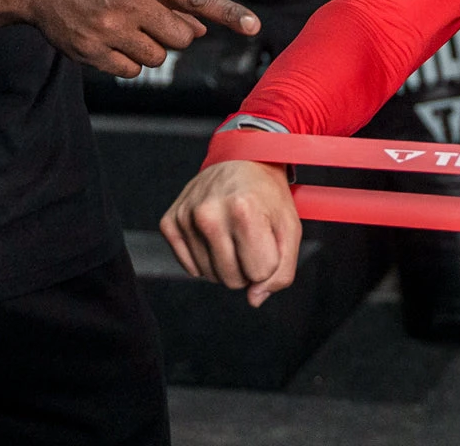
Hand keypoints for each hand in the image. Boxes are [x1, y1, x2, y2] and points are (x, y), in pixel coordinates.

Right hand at [25, 0, 259, 75]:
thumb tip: (200, 28)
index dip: (227, 13)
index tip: (253, 26)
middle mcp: (130, 2)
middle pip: (181, 38)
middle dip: (176, 34)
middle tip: (153, 20)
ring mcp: (110, 29)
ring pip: (157, 57)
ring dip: (150, 48)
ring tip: (125, 26)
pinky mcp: (92, 52)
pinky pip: (131, 71)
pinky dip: (128, 61)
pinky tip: (110, 40)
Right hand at [160, 160, 301, 306]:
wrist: (241, 160)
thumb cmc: (267, 196)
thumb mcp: (289, 228)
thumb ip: (282, 271)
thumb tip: (254, 299)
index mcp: (243, 211)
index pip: (259, 274)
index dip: (268, 261)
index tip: (267, 238)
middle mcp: (209, 213)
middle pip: (232, 280)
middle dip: (247, 268)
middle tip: (250, 238)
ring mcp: (186, 217)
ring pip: (210, 277)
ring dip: (225, 264)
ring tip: (233, 234)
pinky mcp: (170, 221)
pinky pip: (189, 268)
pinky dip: (204, 259)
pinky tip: (214, 236)